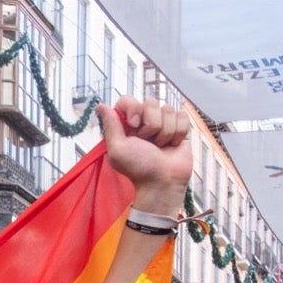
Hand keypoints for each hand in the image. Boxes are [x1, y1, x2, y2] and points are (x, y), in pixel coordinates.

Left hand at [101, 97, 192, 213]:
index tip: (134, 124)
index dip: (133, 108)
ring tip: (160, 147)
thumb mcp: (117, 149)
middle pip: (151, 102)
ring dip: (165, 131)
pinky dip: (178, 131)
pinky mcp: (179, 128)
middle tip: (148, 142)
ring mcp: (162, 124)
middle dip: (151, 124)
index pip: (128, 100)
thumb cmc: (139, 169)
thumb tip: (100, 106)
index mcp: (126, 125)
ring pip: (168, 109)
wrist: (163, 181)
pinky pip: (182, 115)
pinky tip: (172, 144)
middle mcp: (143, 122)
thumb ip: (110, 125)